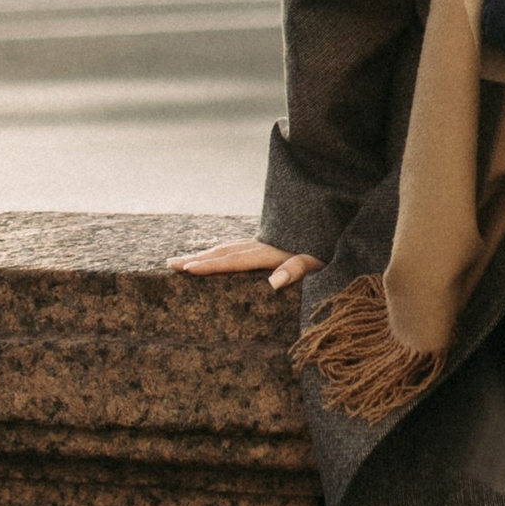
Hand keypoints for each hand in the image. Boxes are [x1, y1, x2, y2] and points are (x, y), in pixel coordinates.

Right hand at [170, 237, 321, 293]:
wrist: (335, 223)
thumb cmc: (327, 250)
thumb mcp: (316, 262)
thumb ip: (295, 269)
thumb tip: (274, 282)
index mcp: (268, 253)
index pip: (232, 261)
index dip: (209, 266)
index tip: (186, 269)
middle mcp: (260, 246)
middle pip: (222, 252)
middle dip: (196, 258)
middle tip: (170, 264)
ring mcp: (262, 243)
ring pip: (227, 249)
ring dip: (205, 254)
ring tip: (183, 260)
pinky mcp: (267, 245)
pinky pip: (236, 249)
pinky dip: (220, 253)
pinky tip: (215, 255)